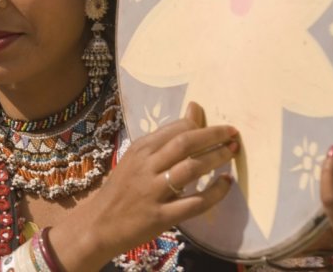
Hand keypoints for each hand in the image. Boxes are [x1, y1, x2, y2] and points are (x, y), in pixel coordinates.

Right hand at [50, 102, 237, 271]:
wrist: (99, 224)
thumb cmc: (121, 188)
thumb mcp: (136, 159)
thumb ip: (164, 138)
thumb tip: (194, 110)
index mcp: (139, 150)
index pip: (175, 129)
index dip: (202, 125)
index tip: (221, 126)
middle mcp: (146, 167)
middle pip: (185, 144)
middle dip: (213, 136)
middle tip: (233, 134)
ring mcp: (154, 192)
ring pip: (191, 169)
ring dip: (216, 158)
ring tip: (232, 153)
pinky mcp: (161, 217)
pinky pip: (194, 203)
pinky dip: (215, 192)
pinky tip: (225, 184)